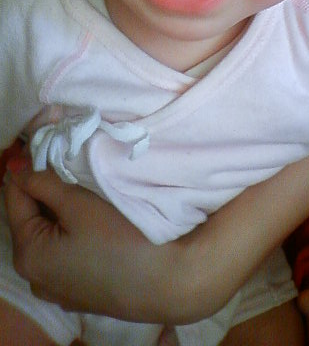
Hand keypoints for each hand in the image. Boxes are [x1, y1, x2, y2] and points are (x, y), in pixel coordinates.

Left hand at [4, 165, 157, 318]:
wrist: (168, 281)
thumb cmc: (121, 240)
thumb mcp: (79, 204)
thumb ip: (44, 183)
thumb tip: (18, 167)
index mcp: (28, 254)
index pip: (14, 196)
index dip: (29, 166)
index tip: (49, 141)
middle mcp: (36, 277)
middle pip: (33, 217)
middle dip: (48, 188)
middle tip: (71, 159)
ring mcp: (60, 288)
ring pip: (52, 235)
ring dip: (63, 210)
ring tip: (86, 186)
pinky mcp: (83, 291)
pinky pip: (68, 253)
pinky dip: (75, 232)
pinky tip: (97, 220)